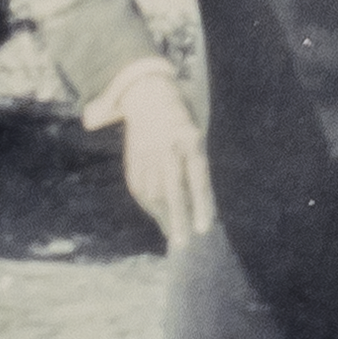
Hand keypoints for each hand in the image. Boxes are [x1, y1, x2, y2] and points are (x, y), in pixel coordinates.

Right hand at [122, 75, 214, 248]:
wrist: (148, 95)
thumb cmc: (182, 123)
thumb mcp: (196, 139)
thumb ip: (198, 171)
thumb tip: (203, 208)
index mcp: (190, 140)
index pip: (197, 178)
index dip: (201, 205)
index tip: (204, 229)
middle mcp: (168, 147)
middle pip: (172, 188)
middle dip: (177, 218)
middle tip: (182, 243)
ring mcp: (148, 152)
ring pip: (153, 191)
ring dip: (162, 215)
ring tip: (172, 234)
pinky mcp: (133, 157)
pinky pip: (139, 187)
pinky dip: (148, 205)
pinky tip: (157, 216)